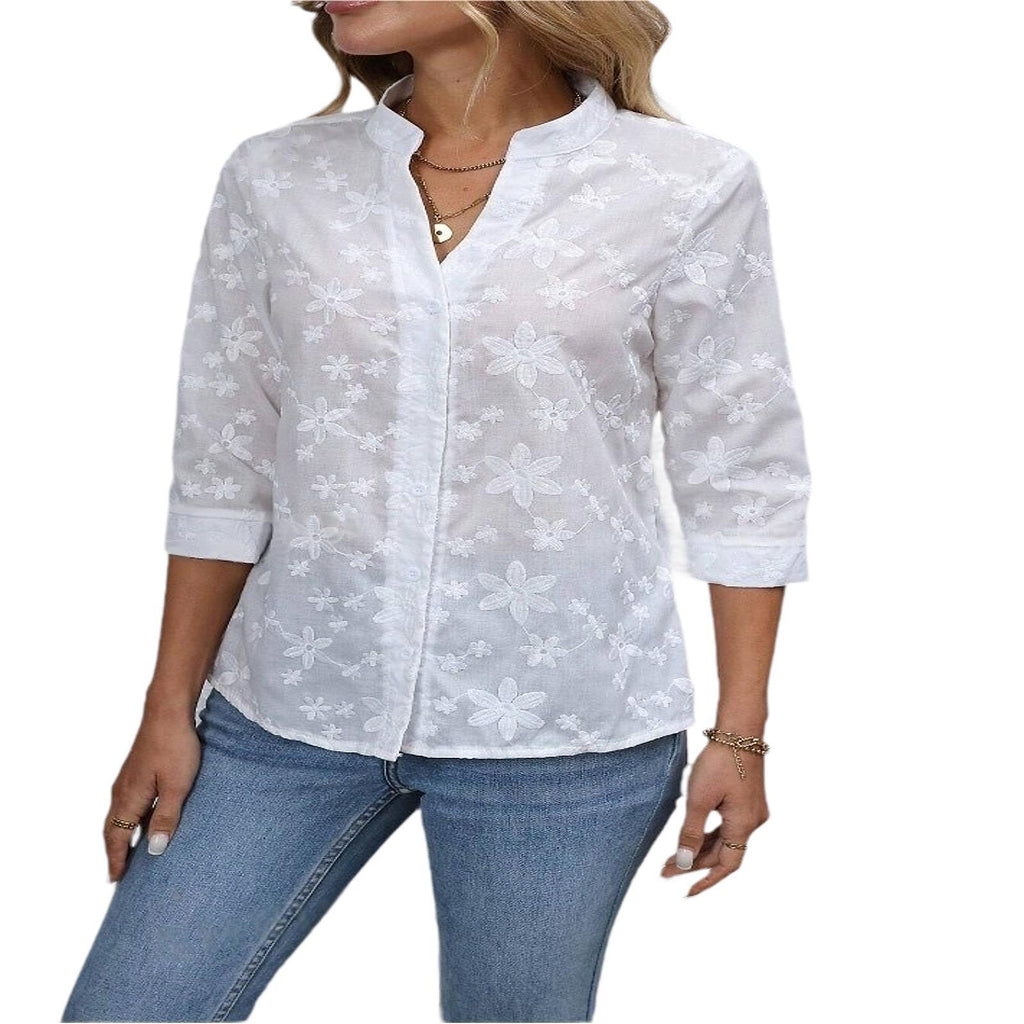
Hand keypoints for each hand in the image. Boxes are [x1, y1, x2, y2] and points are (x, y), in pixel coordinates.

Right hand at [104, 699, 200, 882]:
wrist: (168, 713)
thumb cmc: (175, 748)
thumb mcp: (176, 787)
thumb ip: (166, 818)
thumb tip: (153, 851)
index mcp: (128, 799)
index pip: (117, 838)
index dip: (117, 859)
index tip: (115, 879)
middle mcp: (121, 792)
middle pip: (113, 830)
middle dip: (115, 851)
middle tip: (119, 873)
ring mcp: (128, 781)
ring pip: (120, 816)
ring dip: (123, 835)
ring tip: (131, 852)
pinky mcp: (137, 772)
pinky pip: (129, 803)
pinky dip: (131, 819)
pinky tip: (145, 820)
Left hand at [660, 737, 768, 895]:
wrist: (739, 731)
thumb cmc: (719, 762)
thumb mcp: (698, 799)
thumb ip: (690, 833)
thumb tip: (683, 863)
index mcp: (743, 826)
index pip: (725, 866)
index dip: (706, 881)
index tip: (686, 892)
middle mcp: (752, 822)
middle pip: (723, 853)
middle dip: (694, 863)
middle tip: (665, 870)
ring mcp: (751, 811)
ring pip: (724, 839)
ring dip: (700, 848)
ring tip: (672, 856)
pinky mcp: (747, 799)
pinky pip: (727, 825)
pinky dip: (709, 833)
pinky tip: (691, 834)